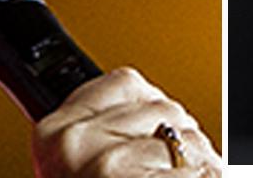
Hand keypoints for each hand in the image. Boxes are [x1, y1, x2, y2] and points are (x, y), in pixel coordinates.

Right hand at [32, 68, 221, 177]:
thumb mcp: (80, 173)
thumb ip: (104, 138)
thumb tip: (148, 109)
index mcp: (53, 133)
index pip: (126, 84)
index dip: (151, 112)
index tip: (150, 137)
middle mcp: (77, 143)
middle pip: (165, 106)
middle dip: (179, 141)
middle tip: (166, 175)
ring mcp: (108, 165)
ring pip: (188, 138)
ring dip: (199, 165)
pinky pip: (199, 170)